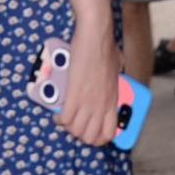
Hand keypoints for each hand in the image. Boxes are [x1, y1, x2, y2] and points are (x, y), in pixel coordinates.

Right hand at [55, 30, 123, 148]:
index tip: (90, 132)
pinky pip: (65, 118)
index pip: (108, 133)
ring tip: (65, 120)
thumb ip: (115, 74)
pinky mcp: (75, 94)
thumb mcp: (117, 67)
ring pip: (77, 130)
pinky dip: (60, 120)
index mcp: (113, 100)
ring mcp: (89, 101)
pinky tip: (58, 115)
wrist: (95, 36)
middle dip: (80, 135)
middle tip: (75, 126)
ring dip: (69, 128)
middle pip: (90, 136)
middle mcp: (102, 105)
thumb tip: (115, 69)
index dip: (98, 139)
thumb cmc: (106, 47)